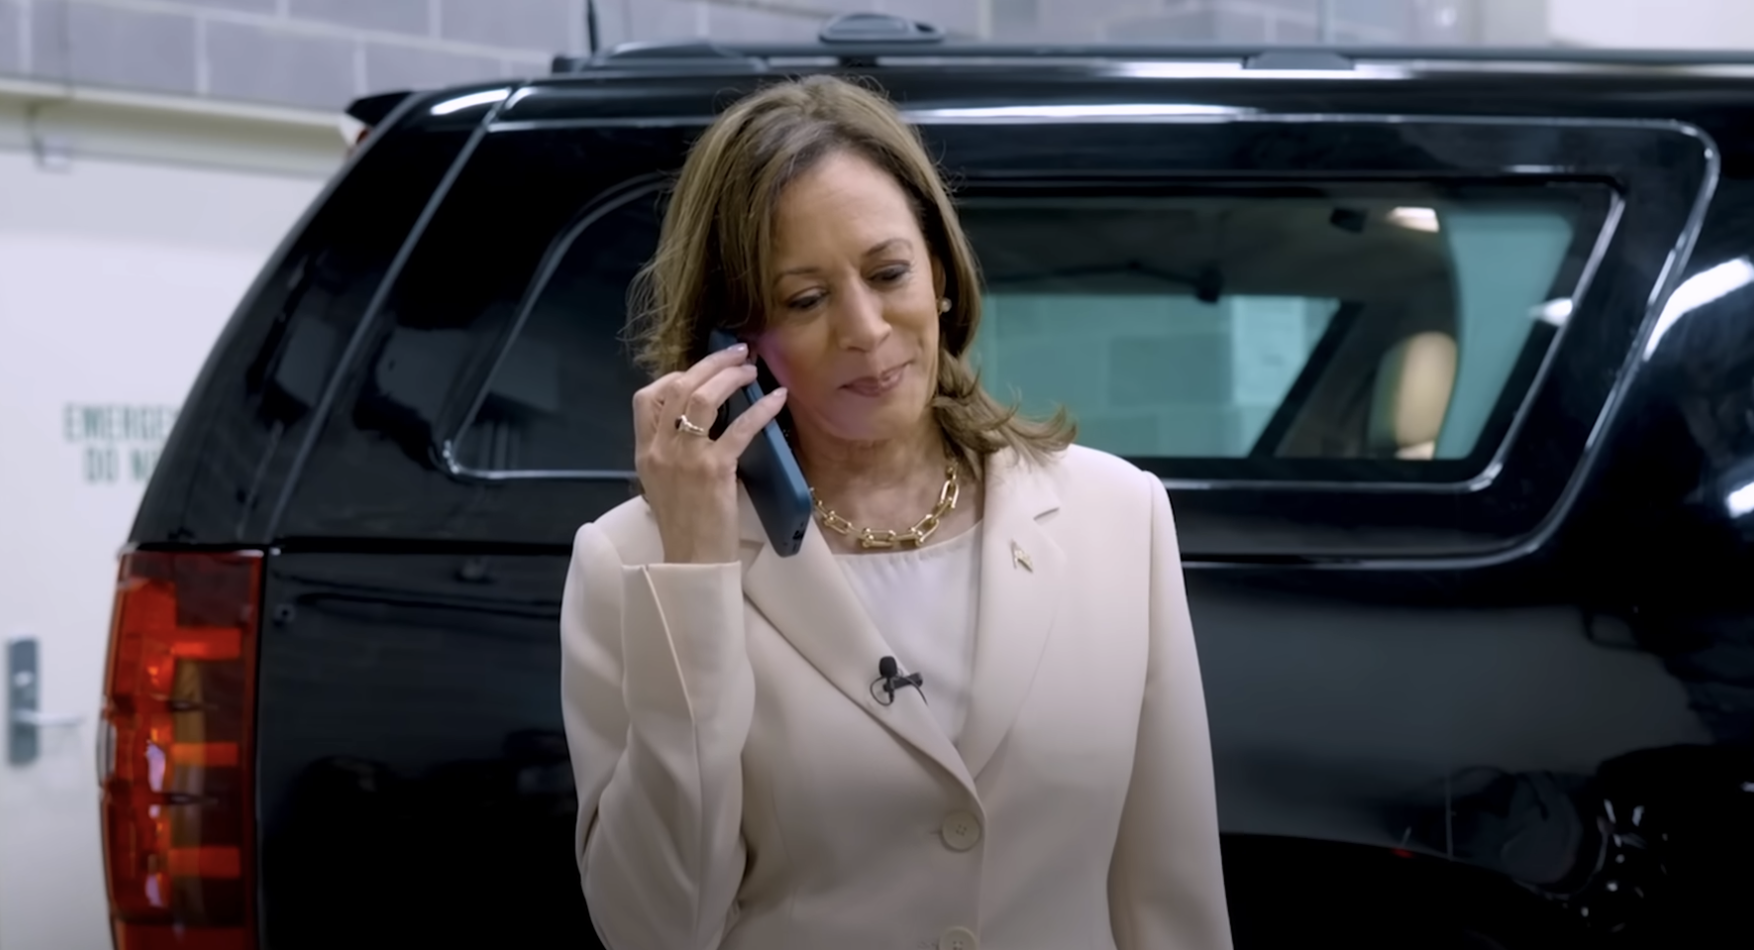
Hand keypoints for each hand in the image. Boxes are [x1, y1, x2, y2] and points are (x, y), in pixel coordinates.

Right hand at [632, 342, 788, 564]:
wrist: (692, 562)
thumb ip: (671, 453)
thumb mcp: (663, 484)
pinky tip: (776, 400)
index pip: (645, 398)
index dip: (674, 376)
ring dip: (730, 377)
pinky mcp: (713, 471)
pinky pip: (739, 429)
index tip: (699, 372)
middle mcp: (660, 450)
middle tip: (736, 353)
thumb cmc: (683, 526)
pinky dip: (760, 410)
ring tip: (752, 369)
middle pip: (679, 387)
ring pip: (703, 399)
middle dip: (710, 364)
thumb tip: (697, 424)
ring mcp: (685, 459)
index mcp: (645, 452)